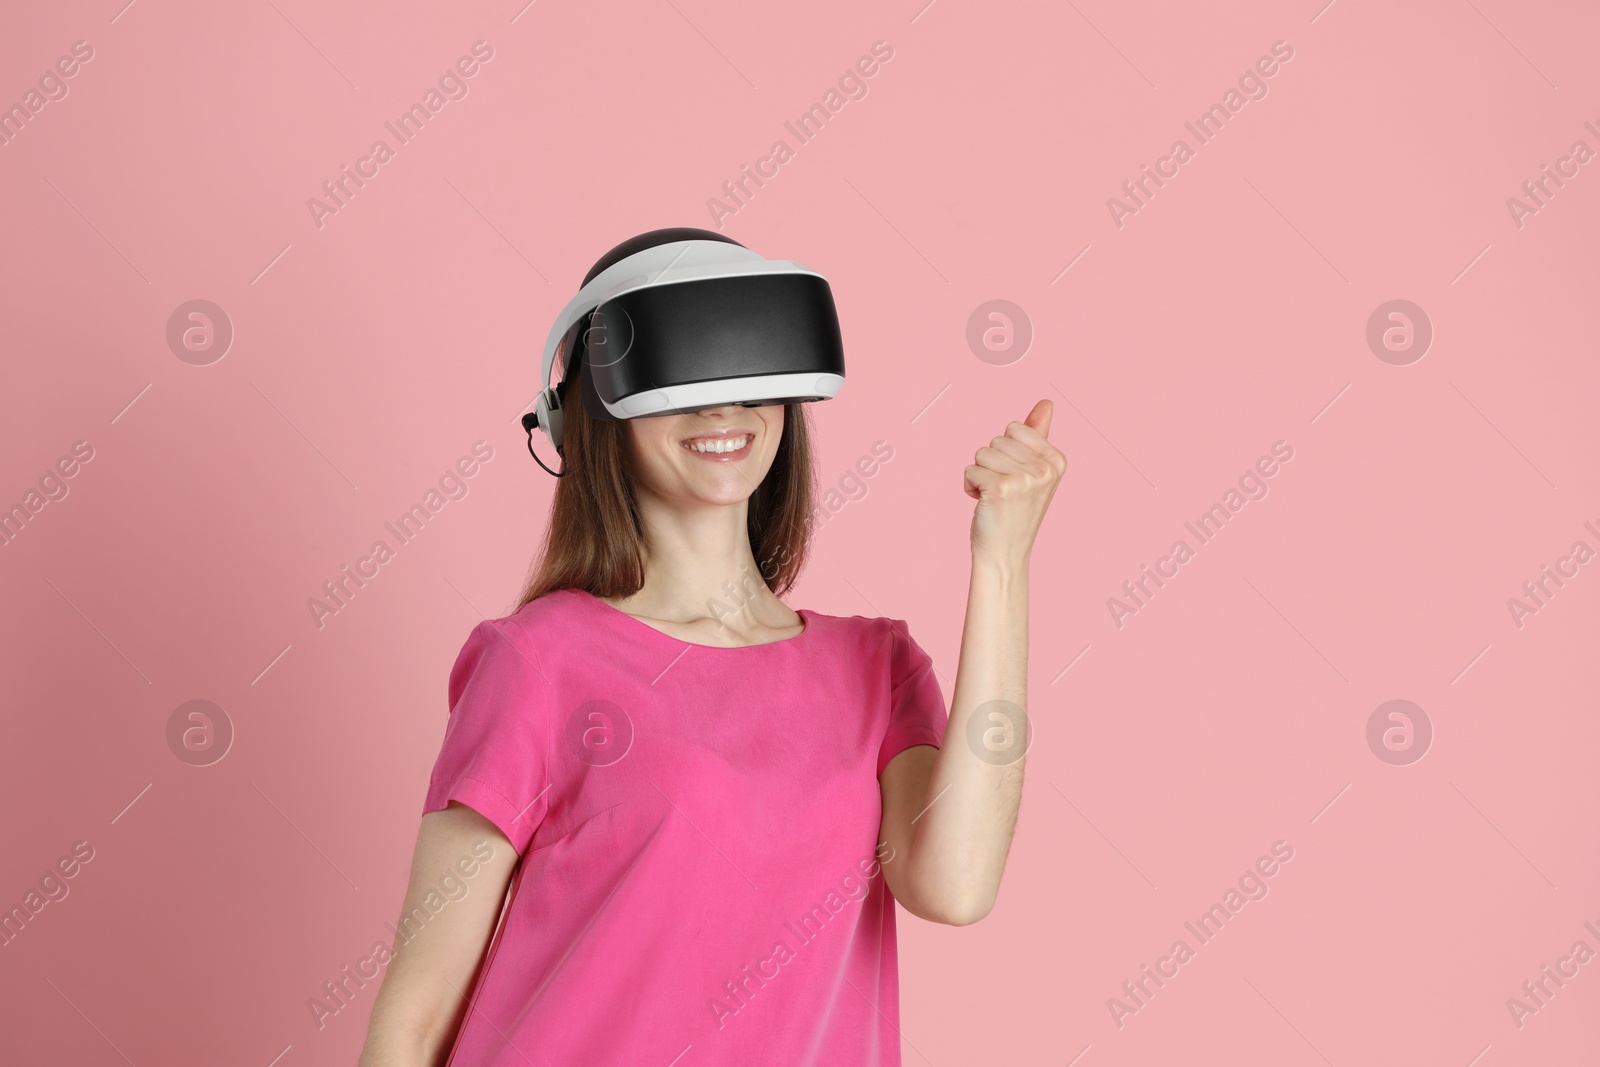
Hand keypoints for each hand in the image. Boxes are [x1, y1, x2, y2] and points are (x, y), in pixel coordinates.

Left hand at [963, 399, 1067, 565]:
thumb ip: (1037, 435)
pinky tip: (984, 504)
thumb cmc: (1015, 511)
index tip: (1016, 477)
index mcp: (1057, 461)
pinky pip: (970, 470)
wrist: (1005, 553)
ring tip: (994, 498)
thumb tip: (1046, 403)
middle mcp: (1044, 469)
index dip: (1006, 451)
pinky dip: (970, 486)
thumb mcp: (1033, 472)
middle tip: (1004, 492)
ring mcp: (1024, 479)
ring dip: (981, 474)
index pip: (1015, 428)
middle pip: (997, 440)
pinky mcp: (1001, 488)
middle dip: (992, 463)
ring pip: (981, 453)